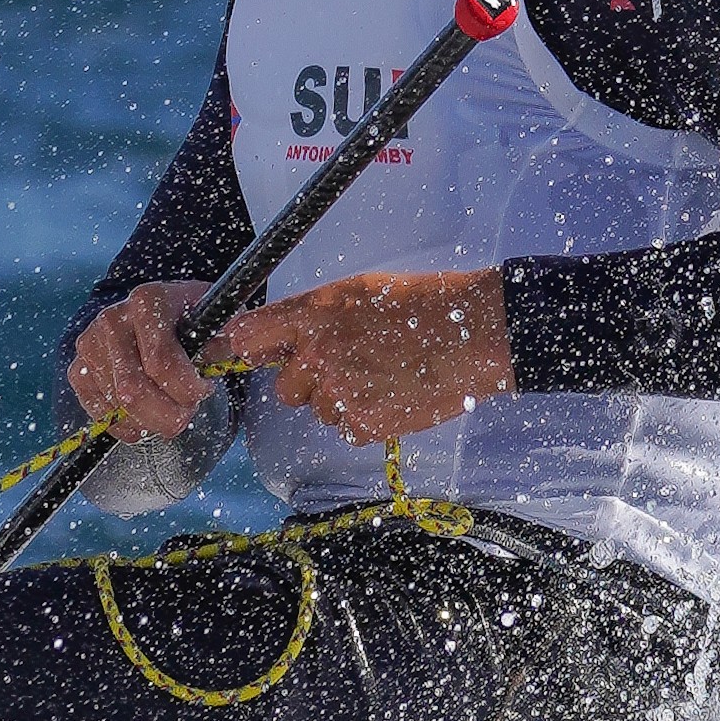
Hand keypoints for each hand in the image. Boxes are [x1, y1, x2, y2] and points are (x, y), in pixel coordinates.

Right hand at [68, 277, 216, 436]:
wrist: (153, 312)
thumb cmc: (190, 318)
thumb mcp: (215, 316)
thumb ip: (230, 332)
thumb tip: (238, 345)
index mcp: (148, 301)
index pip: (162, 362)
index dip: (187, 389)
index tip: (205, 390)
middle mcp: (113, 319)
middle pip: (134, 390)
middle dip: (167, 414)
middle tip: (186, 416)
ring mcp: (91, 344)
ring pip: (117, 406)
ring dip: (150, 422)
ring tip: (169, 412)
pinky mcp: (78, 367)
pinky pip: (99, 412)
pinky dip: (125, 426)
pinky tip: (145, 419)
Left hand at [219, 268, 513, 445]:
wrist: (474, 333)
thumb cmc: (421, 304)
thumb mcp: (358, 291)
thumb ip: (311, 315)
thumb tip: (272, 336)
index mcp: (314, 315)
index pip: (248, 337)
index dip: (245, 349)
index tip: (248, 355)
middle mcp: (319, 355)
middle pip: (285, 388)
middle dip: (309, 383)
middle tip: (350, 365)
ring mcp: (341, 392)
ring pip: (319, 410)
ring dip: (342, 401)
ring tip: (383, 375)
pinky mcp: (365, 423)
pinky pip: (347, 429)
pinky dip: (367, 419)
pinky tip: (394, 394)